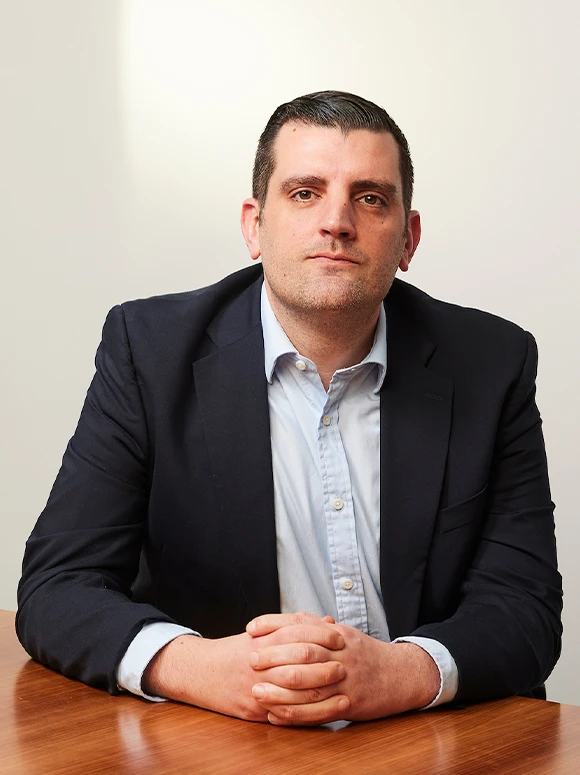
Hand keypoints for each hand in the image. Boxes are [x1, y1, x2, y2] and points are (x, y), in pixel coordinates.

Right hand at [142, 618, 345, 722]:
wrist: (202, 672)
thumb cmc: (238, 650)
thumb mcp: (263, 632)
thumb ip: (294, 626)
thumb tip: (328, 621)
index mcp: (262, 640)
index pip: (296, 632)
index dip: (320, 635)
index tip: (340, 637)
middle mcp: (260, 662)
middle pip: (297, 661)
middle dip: (325, 664)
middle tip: (347, 666)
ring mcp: (257, 686)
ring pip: (294, 690)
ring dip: (322, 692)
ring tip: (344, 690)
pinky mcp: (255, 709)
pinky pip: (285, 713)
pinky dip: (307, 713)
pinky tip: (325, 713)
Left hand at [247, 615, 440, 724]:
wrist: (400, 674)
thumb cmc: (363, 653)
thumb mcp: (342, 633)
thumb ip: (314, 626)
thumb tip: (281, 622)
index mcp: (337, 634)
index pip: (301, 624)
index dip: (274, 624)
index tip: (252, 628)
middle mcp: (341, 654)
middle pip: (304, 652)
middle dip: (275, 655)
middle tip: (251, 659)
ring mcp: (346, 681)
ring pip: (310, 686)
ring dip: (280, 690)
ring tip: (256, 691)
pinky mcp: (350, 704)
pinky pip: (319, 712)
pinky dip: (295, 716)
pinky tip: (275, 716)